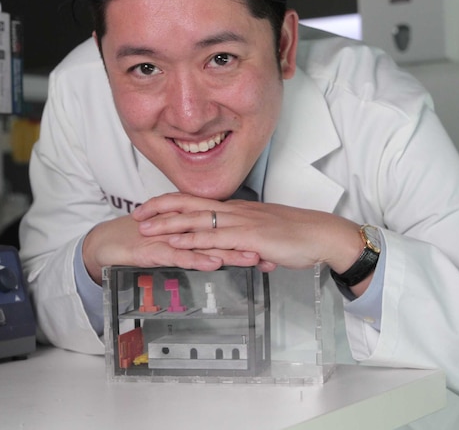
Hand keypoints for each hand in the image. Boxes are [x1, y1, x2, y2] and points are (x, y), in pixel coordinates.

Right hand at [81, 211, 260, 283]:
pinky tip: (212, 263)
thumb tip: (221, 256)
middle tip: (273, 252)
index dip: (248, 238)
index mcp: (190, 225)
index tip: (272, 247)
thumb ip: (197, 248)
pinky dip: (197, 259)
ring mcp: (169, 237)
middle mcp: (183, 228)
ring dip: (229, 252)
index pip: (225, 230)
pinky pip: (179, 255)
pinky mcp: (155, 249)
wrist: (107, 243)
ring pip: (204, 244)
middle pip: (220, 235)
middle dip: (247, 244)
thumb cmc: (140, 242)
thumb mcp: (175, 246)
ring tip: (251, 258)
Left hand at [132, 193, 364, 274]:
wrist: (322, 235)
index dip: (172, 203)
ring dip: (168, 225)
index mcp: (238, 209)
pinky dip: (192, 240)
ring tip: (146, 230)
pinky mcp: (248, 237)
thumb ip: (254, 246)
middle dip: (160, 209)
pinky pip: (214, 238)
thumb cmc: (300, 237)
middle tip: (136, 214)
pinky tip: (176, 243)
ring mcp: (240, 223)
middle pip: (189, 205)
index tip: (152, 207)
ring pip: (196, 221)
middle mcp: (235, 211)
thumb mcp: (268, 239)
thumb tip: (252, 256)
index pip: (198, 202)